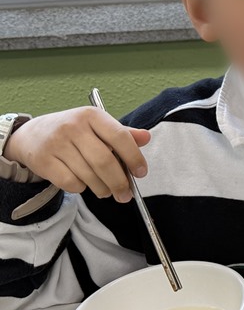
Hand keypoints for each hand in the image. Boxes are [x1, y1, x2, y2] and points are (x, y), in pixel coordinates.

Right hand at [5, 107, 150, 202]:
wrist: (30, 135)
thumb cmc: (72, 132)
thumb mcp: (96, 126)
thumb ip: (122, 134)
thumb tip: (146, 137)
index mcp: (91, 115)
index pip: (120, 137)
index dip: (134, 157)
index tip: (141, 173)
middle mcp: (73, 127)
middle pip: (105, 161)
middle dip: (119, 183)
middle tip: (125, 194)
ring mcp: (56, 144)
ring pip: (89, 175)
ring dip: (103, 189)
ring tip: (106, 191)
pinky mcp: (44, 161)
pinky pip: (71, 183)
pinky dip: (82, 188)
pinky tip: (83, 184)